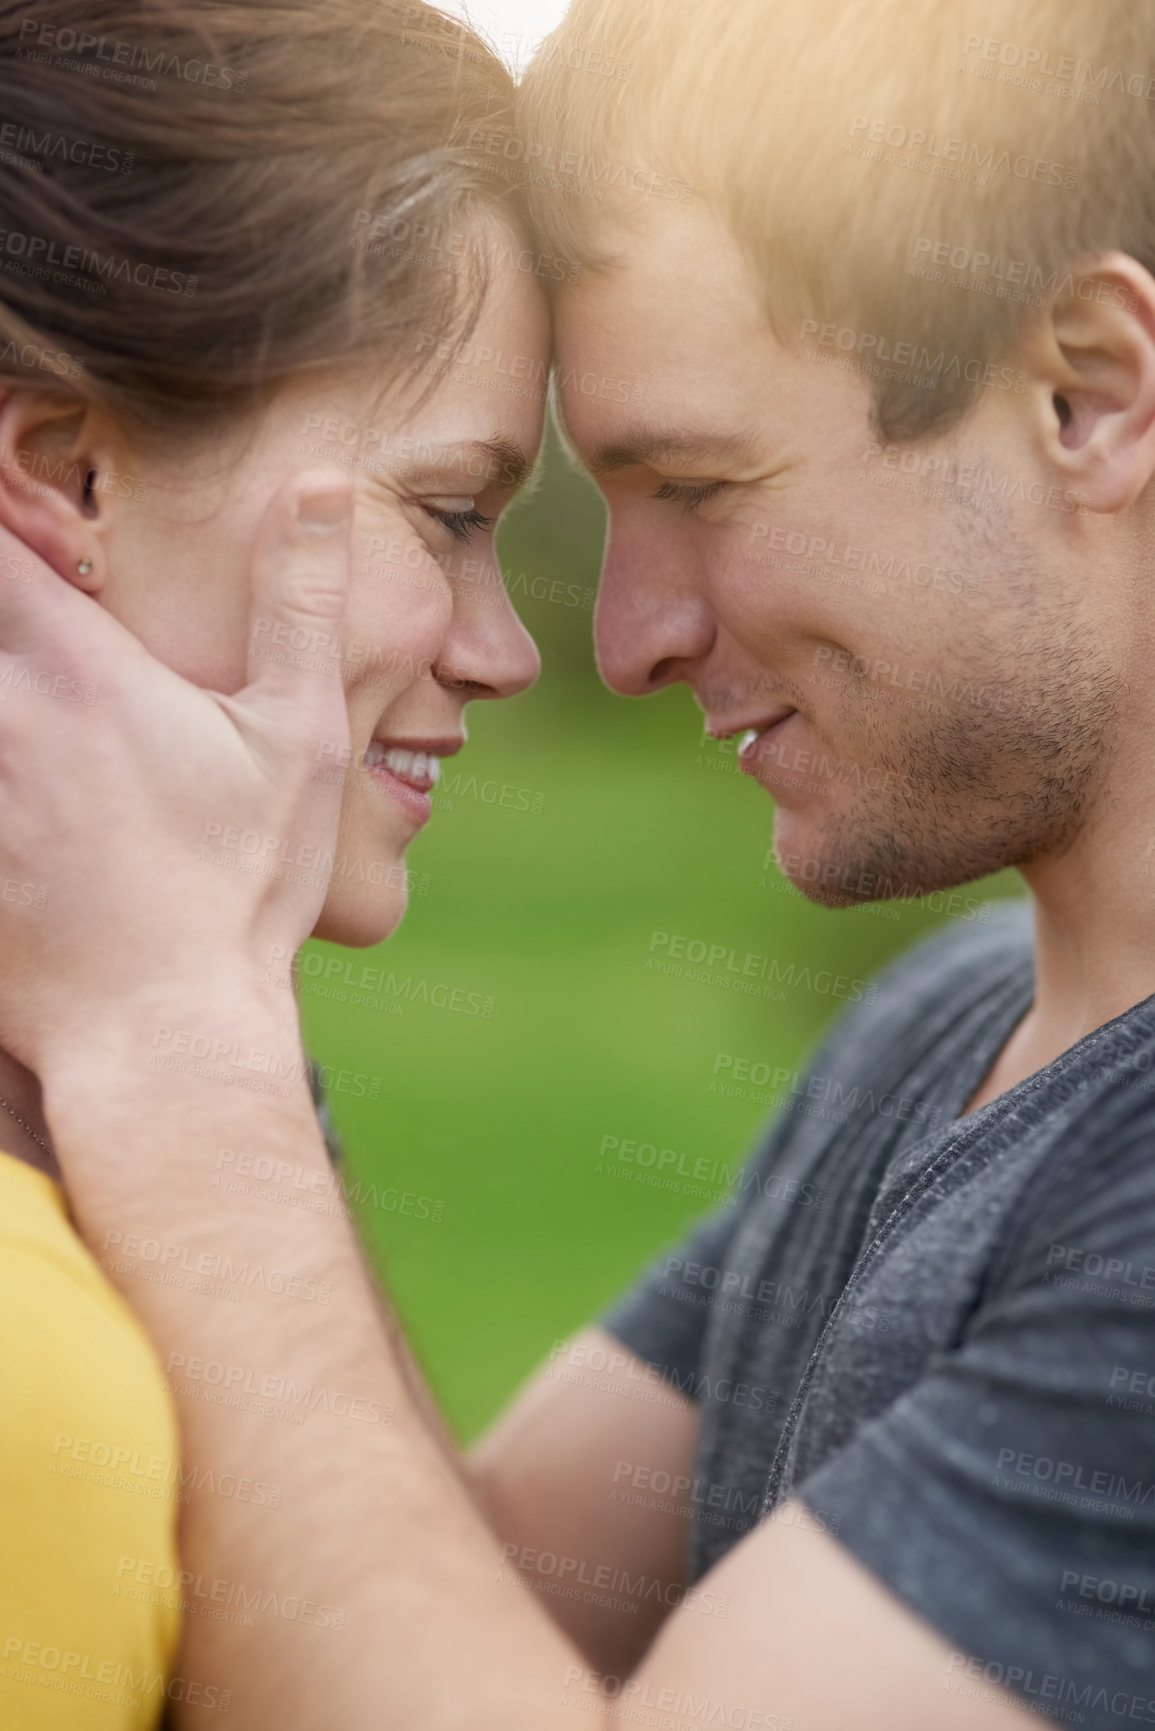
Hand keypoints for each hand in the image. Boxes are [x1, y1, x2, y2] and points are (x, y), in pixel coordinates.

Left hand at [0, 470, 352, 1078]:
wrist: (163, 1036)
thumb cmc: (243, 889)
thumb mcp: (301, 742)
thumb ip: (302, 602)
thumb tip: (322, 482)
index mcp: (82, 675)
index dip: (1, 505)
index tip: (26, 505)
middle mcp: (2, 716)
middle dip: (0, 596)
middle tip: (39, 619)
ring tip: (49, 731)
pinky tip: (29, 797)